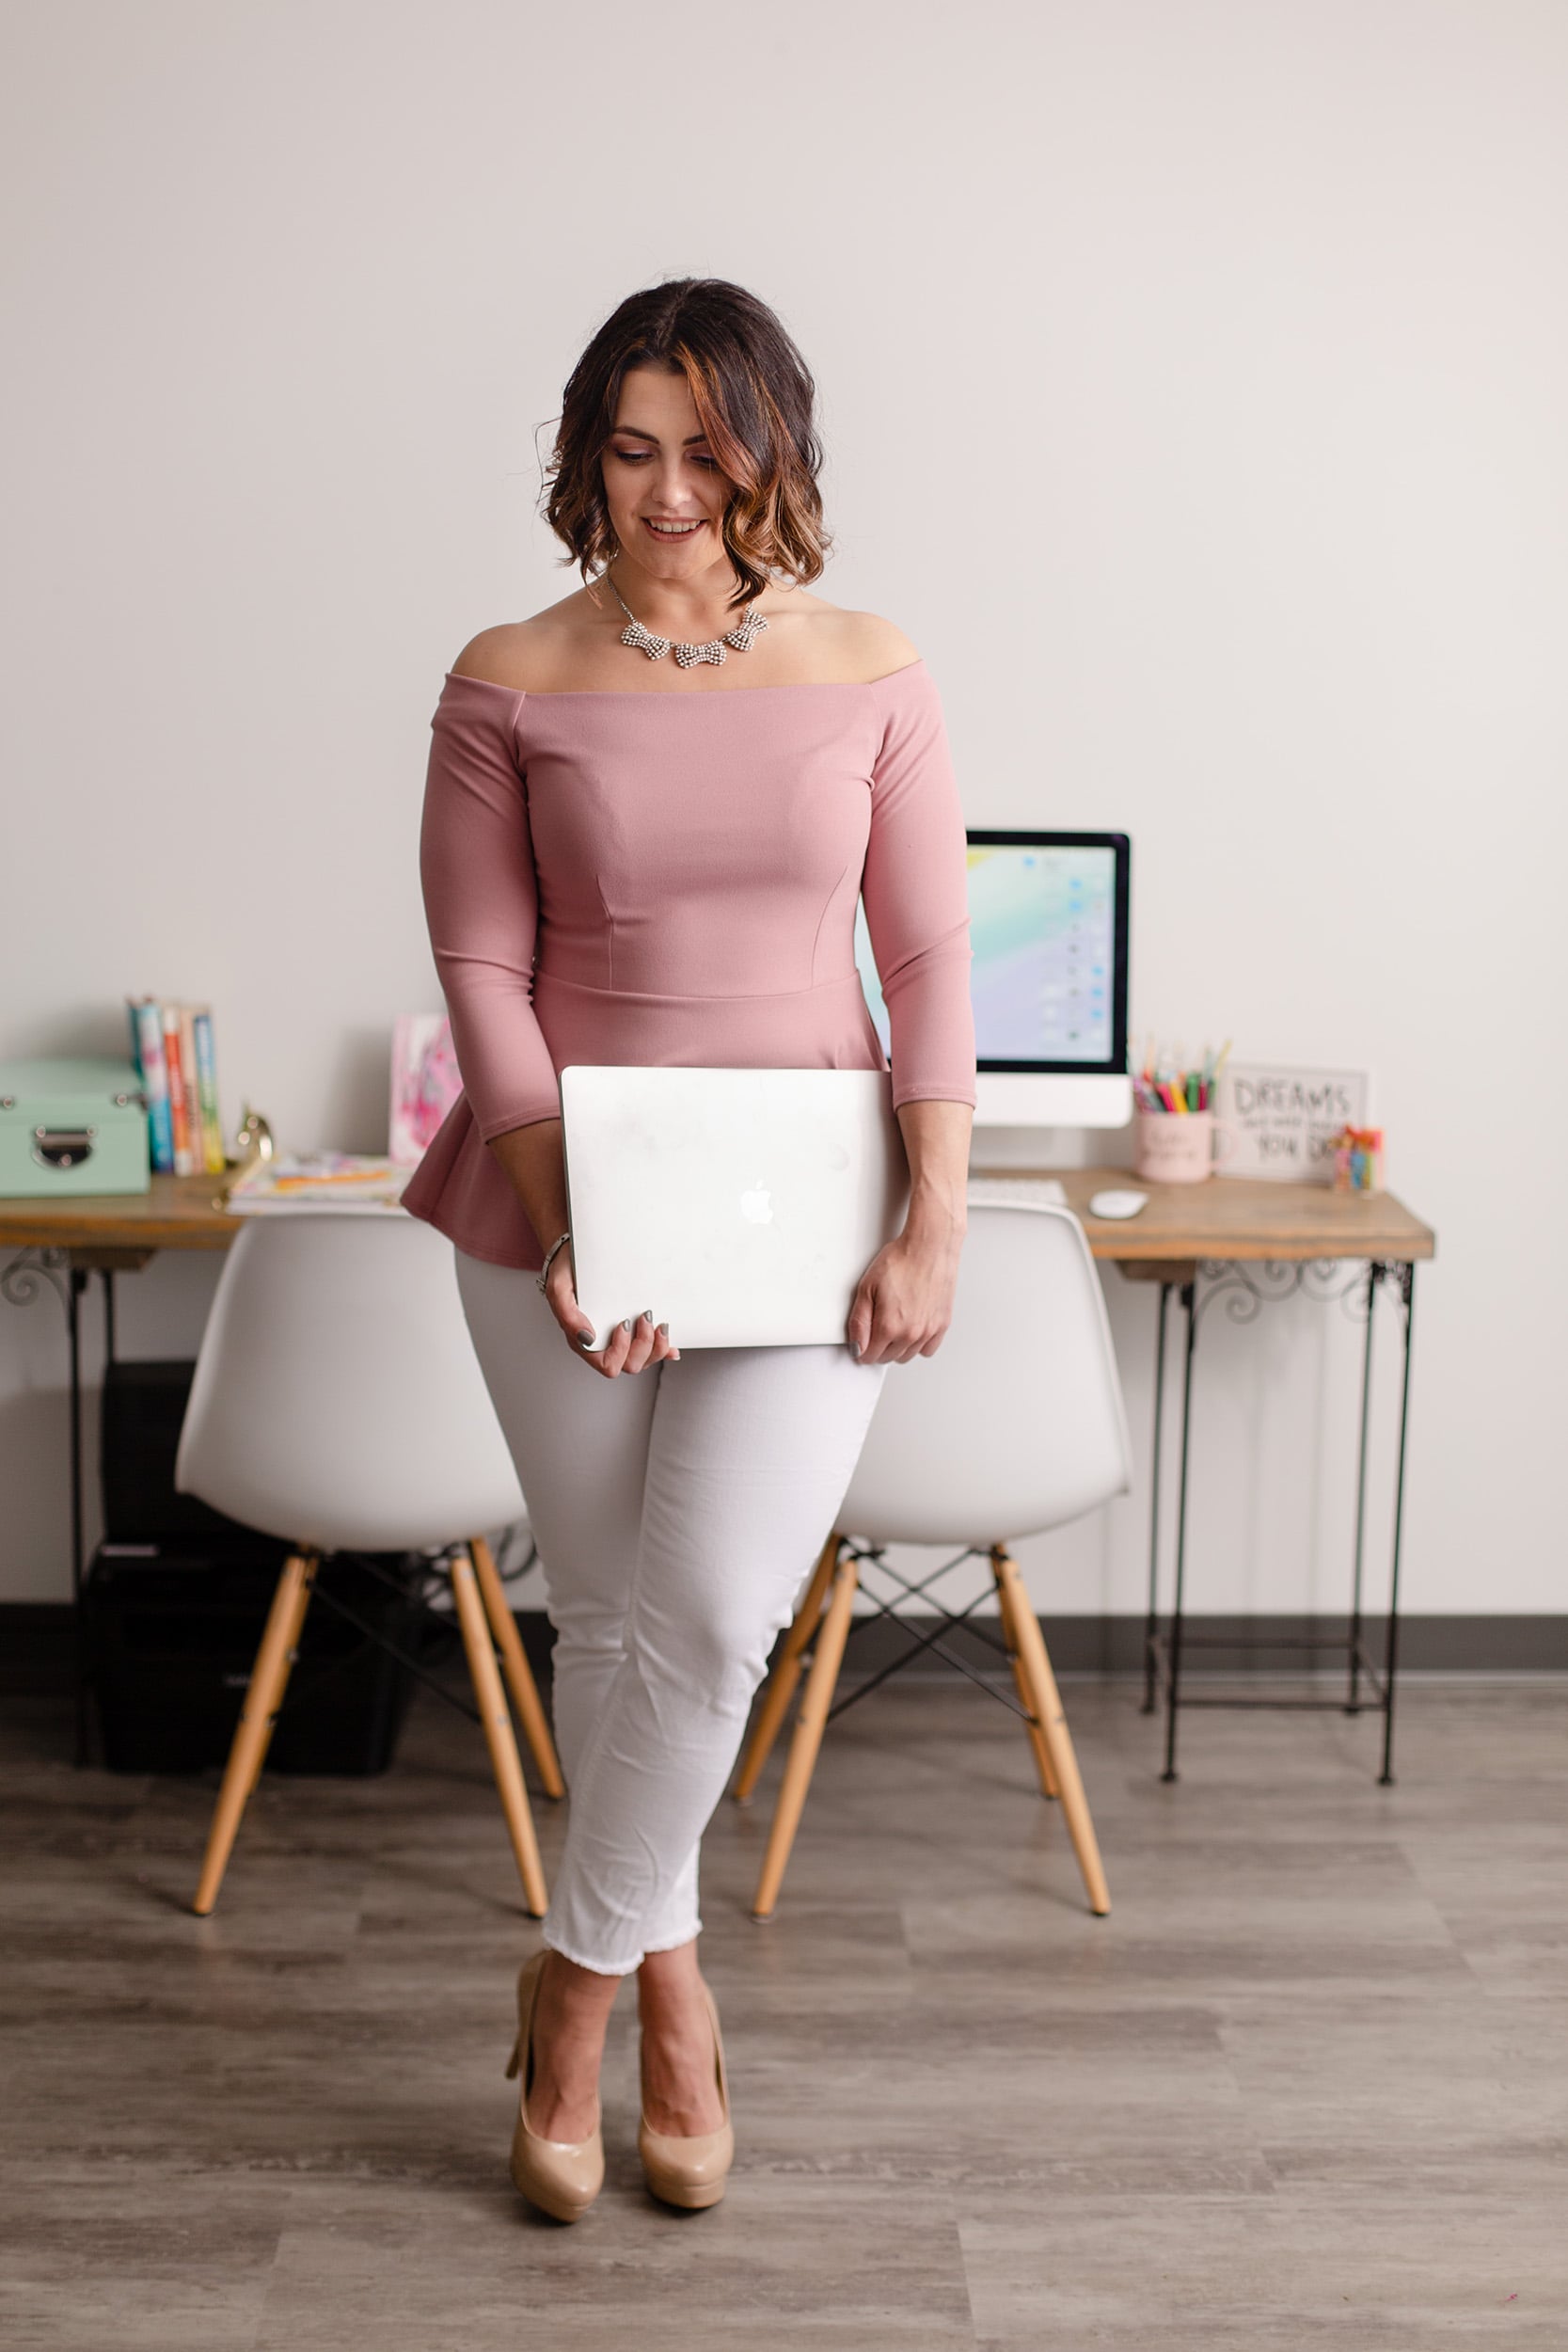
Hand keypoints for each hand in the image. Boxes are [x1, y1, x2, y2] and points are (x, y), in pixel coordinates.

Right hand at [545, 1247, 679, 1377]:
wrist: (575, 1255)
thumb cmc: (566, 1273)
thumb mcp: (559, 1289)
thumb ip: (568, 1316)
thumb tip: (587, 1339)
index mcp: (584, 1342)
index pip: (608, 1365)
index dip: (621, 1350)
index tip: (623, 1324)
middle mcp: (603, 1343)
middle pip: (630, 1364)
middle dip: (644, 1344)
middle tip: (645, 1317)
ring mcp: (619, 1338)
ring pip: (643, 1360)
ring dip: (657, 1346)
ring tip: (659, 1324)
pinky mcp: (632, 1329)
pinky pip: (651, 1350)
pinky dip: (664, 1350)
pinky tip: (672, 1346)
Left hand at [846, 1226, 962, 1364]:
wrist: (930, 1247)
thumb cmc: (901, 1261)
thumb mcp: (867, 1288)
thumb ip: (859, 1321)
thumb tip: (856, 1346)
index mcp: (889, 1326)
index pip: (870, 1356)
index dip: (861, 1349)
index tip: (861, 1341)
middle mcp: (911, 1334)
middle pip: (887, 1358)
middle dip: (878, 1348)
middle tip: (876, 1327)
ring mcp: (929, 1331)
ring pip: (907, 1356)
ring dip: (897, 1347)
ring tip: (894, 1324)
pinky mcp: (942, 1324)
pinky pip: (928, 1349)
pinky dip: (918, 1344)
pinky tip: (912, 1329)